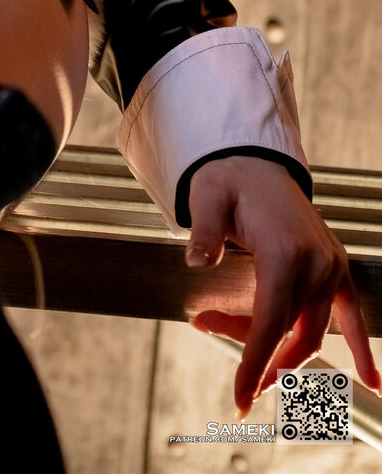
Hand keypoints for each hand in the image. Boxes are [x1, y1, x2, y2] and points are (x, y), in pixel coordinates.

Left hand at [185, 154, 379, 414]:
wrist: (255, 162)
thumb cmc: (228, 180)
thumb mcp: (207, 197)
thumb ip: (204, 231)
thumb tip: (196, 261)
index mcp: (284, 252)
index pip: (271, 323)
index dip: (254, 363)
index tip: (240, 398)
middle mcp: (315, 264)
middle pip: (286, 330)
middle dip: (252, 349)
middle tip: (207, 328)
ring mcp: (330, 268)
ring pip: (309, 329)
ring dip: (278, 346)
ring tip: (244, 350)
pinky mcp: (335, 268)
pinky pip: (352, 316)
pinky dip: (360, 348)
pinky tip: (371, 380)